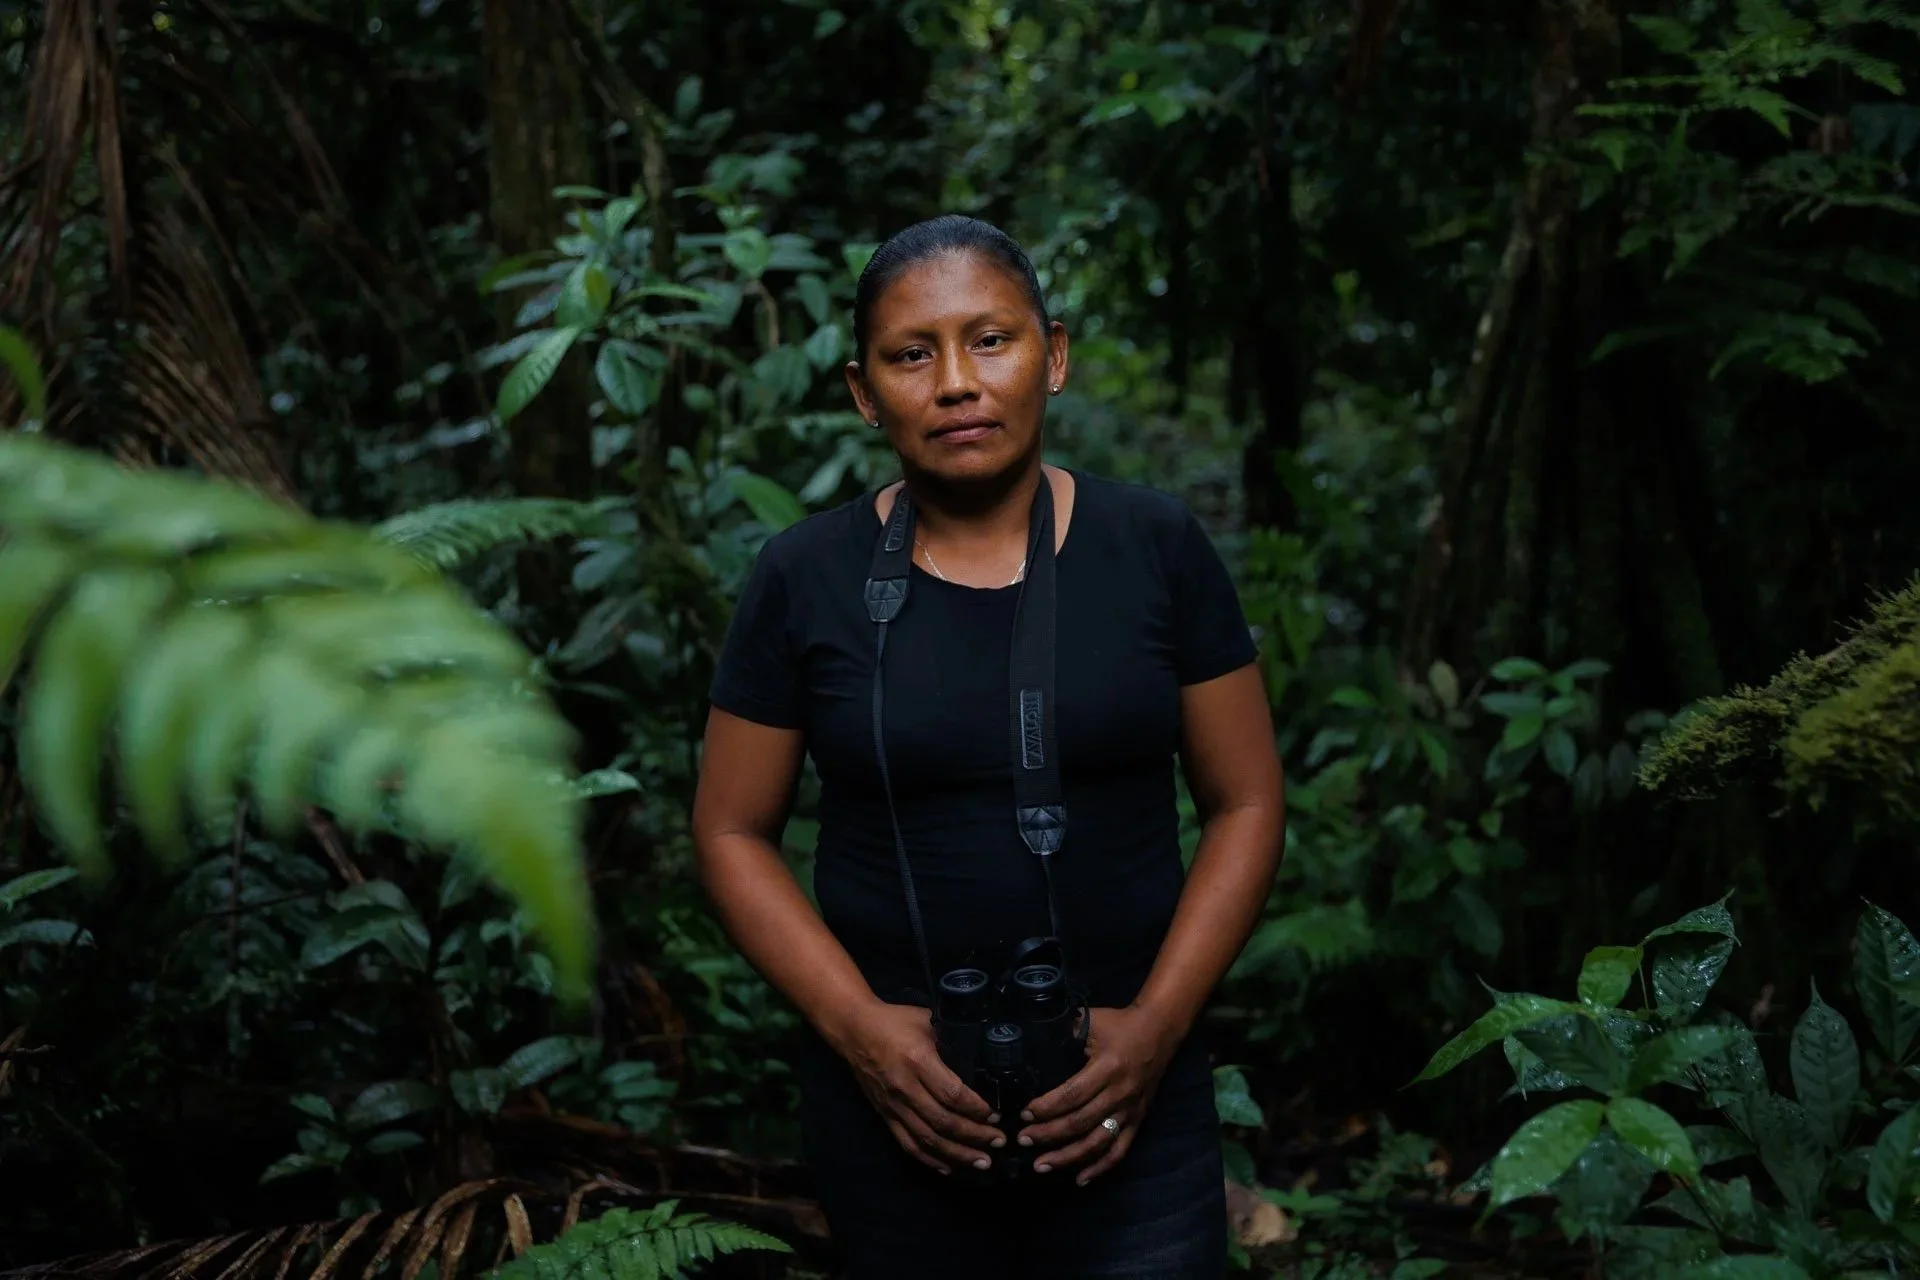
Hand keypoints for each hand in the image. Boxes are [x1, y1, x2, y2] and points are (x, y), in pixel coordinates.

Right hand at [835, 1000, 1004, 1174]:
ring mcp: (894, 1106)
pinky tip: (950, 1168)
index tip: (997, 1115)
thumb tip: (984, 1054)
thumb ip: (952, 1038)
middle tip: (999, 1141)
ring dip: (957, 1154)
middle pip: (943, 1122)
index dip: (976, 1110)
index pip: (952, 1094)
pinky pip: (908, 1144)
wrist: (854, 1030)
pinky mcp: (885, 1116)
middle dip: (975, 1136)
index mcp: (917, 1061)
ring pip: (928, 1139)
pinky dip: (930, 1160)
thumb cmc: (895, 1021)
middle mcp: (905, 1088)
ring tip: (982, 1162)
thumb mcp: (927, 1021)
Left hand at [1017, 1004, 1181, 1185]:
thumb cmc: (1121, 1024)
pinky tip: (1080, 1179)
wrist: (1160, 1030)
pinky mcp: (1138, 1120)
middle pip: (1080, 1122)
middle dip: (1048, 1134)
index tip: (1025, 1114)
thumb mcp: (1092, 1021)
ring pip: (1097, 1142)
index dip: (1047, 1108)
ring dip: (1068, 1157)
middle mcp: (1120, 1093)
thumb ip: (1065, 1032)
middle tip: (1023, 1140)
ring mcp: (1130, 1110)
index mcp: (1107, 1067)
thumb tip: (1031, 1041)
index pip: (1072, 1094)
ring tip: (1041, 1166)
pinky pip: (1119, 1150)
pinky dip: (1101, 1168)